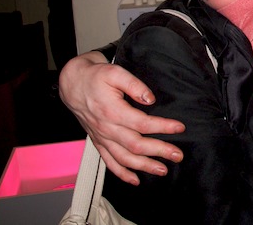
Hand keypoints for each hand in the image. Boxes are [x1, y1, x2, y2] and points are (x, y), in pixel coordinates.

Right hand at [58, 52, 185, 184]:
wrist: (73, 84)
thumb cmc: (95, 77)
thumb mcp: (115, 73)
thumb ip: (134, 85)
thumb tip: (150, 99)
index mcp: (112, 111)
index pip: (142, 123)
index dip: (162, 127)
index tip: (179, 127)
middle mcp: (106, 128)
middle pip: (136, 145)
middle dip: (159, 151)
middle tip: (177, 155)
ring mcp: (102, 137)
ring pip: (124, 158)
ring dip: (144, 166)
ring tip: (163, 170)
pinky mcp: (98, 142)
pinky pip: (109, 162)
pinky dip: (122, 173)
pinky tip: (135, 180)